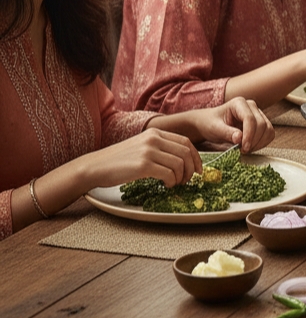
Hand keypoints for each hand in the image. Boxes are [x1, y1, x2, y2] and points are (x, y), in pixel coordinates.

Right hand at [88, 128, 203, 189]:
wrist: (95, 166)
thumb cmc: (119, 161)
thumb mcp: (142, 146)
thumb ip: (160, 148)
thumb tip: (183, 160)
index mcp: (155, 132)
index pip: (186, 142)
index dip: (196, 157)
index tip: (198, 170)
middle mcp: (154, 139)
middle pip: (186, 153)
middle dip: (192, 169)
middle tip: (187, 181)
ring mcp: (148, 151)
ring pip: (180, 164)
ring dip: (181, 178)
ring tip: (175, 184)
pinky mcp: (143, 165)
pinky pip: (169, 174)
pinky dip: (172, 182)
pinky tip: (166, 185)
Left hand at [189, 97, 275, 153]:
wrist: (210, 123)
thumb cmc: (210, 123)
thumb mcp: (214, 128)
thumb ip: (227, 132)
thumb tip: (239, 138)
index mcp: (239, 103)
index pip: (250, 119)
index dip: (249, 135)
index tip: (244, 148)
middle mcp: (251, 106)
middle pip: (262, 124)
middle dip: (254, 140)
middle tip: (242, 151)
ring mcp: (258, 113)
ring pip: (268, 129)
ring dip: (259, 143)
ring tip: (245, 149)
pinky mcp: (262, 122)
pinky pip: (269, 134)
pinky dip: (262, 143)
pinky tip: (251, 147)